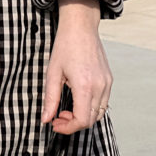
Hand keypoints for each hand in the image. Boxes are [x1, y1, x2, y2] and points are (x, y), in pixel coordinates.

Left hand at [41, 0, 110, 135]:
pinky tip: (78, 100)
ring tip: (67, 109)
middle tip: (58, 117)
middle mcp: (100, 86)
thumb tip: (46, 118)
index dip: (68, 128)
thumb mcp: (53, 73)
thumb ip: (50, 99)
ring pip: (99, 113)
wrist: (81, 27)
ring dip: (83, 117)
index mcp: (85, 85)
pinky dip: (91, 108)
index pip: (82, 120)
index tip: (55, 124)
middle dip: (74, 124)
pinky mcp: (109, 80)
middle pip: (91, 120)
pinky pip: (103, 102)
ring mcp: (107, 83)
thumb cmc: (66, 46)